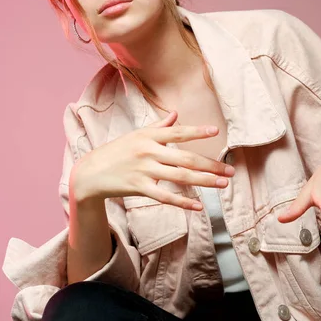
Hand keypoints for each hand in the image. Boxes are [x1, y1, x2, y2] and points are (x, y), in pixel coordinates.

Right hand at [70, 111, 233, 210]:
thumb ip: (159, 126)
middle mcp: (148, 152)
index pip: (178, 132)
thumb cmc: (116, 151)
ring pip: (180, 177)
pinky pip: (165, 196)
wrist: (90, 173)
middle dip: (210, 165)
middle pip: (185, 158)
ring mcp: (144, 170)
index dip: (197, 131)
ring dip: (204, 181)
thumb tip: (176, 114)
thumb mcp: (136, 135)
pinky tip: (198, 206)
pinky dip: (182, 202)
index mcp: (148, 136)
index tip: (215, 131)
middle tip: (230, 171)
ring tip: (223, 184)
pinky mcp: (139, 188)